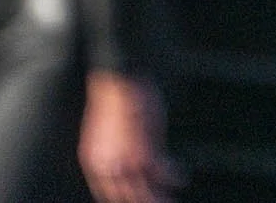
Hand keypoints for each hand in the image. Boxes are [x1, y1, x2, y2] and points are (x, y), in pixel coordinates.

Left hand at [80, 70, 183, 202]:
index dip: (121, 200)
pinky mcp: (146, 154)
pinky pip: (163, 173)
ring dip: (160, 197)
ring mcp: (127, 162)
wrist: (118, 83)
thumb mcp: (106, 132)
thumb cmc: (115, 100)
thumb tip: (126, 163)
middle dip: (144, 201)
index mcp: (94, 162)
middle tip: (158, 202)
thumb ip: (113, 152)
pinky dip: (173, 176)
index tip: (136, 200)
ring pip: (146, 192)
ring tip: (170, 200)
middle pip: (128, 198)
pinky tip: (180, 177)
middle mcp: (109, 167)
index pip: (106, 193)